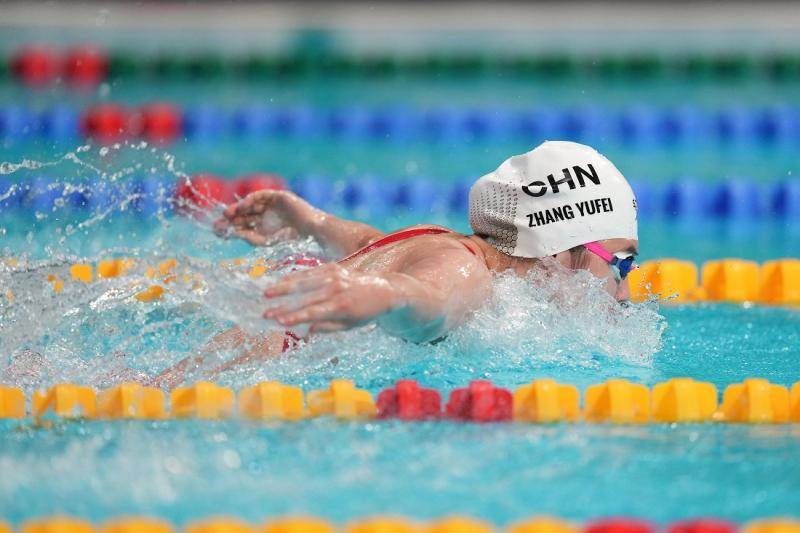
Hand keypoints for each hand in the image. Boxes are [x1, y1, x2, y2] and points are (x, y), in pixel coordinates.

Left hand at [213, 189, 306, 245]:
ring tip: (228, 214)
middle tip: (219, 221)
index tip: (216, 229)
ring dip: (238, 208)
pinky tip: (243, 206)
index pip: (242, 225)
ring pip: (250, 204)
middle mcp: (266, 216)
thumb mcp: (263, 240)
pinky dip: (250, 199)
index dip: (229, 226)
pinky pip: (261, 195)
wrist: (310, 231)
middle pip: (243, 214)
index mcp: (263, 228)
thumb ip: (246, 236)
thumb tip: (227, 232)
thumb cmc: (290, 239)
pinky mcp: (278, 196)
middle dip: (231, 217)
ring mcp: (271, 205)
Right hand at [262, 263, 397, 332]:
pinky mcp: (334, 267)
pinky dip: (296, 276)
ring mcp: (335, 276)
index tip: (278, 321)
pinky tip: (281, 281)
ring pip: (305, 281)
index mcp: (342, 307)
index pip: (313, 313)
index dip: (295, 317)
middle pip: (305, 298)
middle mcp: (337, 289)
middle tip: (265, 312)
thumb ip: (329, 328)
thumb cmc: (366, 312)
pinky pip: (311, 272)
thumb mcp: (351, 326)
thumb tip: (307, 330)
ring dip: (284, 287)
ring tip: (267, 293)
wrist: (384, 290)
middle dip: (284, 305)